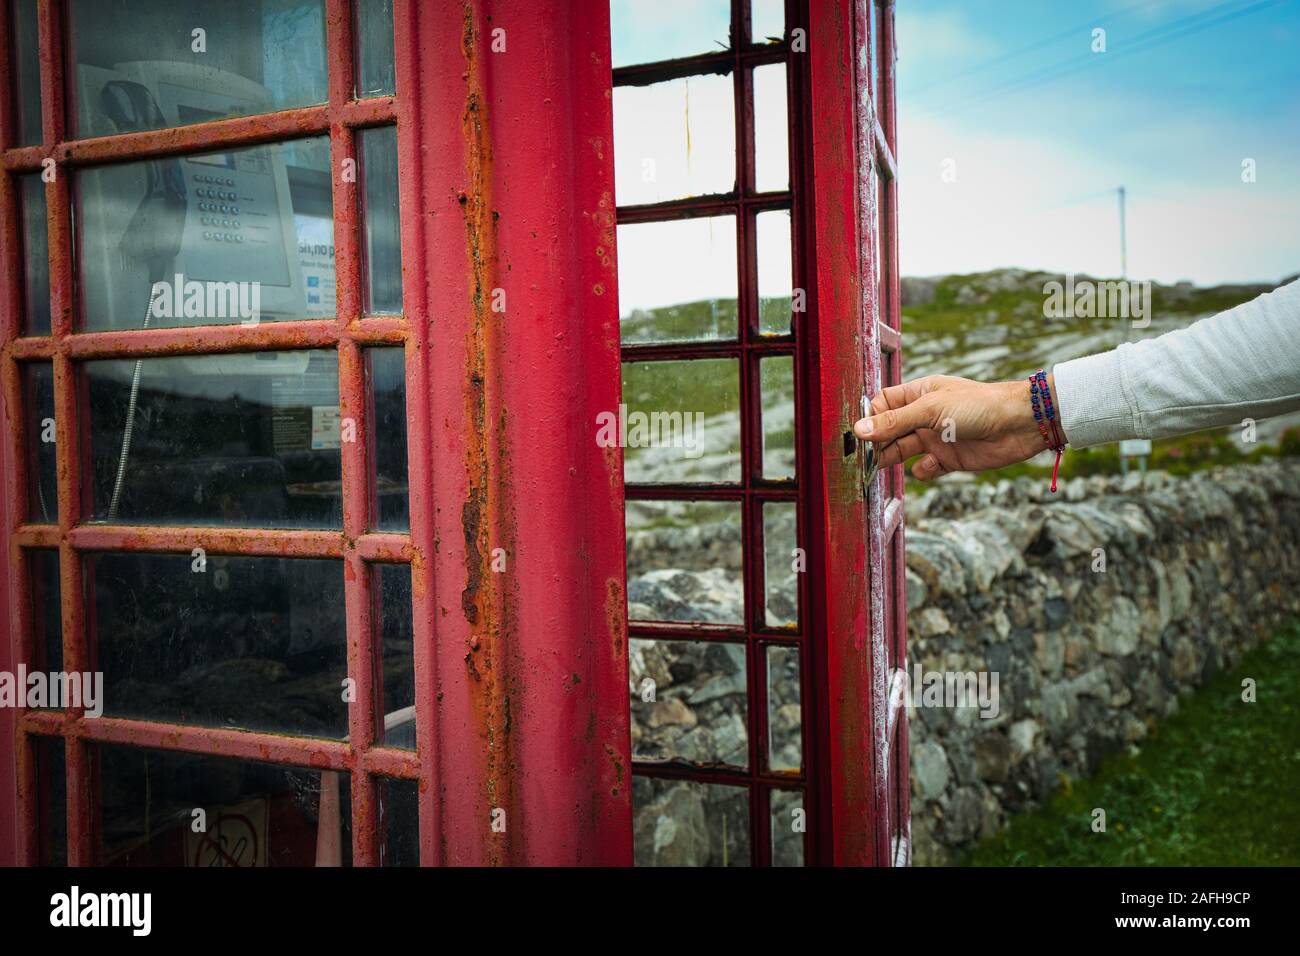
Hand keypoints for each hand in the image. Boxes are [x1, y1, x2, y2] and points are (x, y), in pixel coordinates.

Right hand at [854, 373, 1058, 480]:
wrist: (1019, 425)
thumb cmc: (978, 405)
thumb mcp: (931, 410)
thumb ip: (895, 422)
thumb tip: (860, 430)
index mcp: (918, 395)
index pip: (883, 405)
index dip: (871, 418)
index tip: (860, 434)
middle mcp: (924, 417)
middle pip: (889, 431)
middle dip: (877, 443)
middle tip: (865, 456)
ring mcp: (936, 438)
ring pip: (902, 451)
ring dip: (892, 459)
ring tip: (882, 465)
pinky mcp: (949, 459)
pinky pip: (925, 469)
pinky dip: (924, 471)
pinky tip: (933, 465)